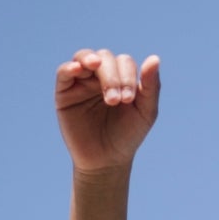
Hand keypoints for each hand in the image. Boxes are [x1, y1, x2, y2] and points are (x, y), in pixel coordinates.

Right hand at [56, 49, 160, 173]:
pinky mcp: (64, 92)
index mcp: (121, 78)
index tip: (128, 100)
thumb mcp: (145, 112)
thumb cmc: (128, 136)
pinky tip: (77, 69)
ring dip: (91, 60)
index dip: (127, 75)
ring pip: (84, 57)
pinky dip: (70, 67)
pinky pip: (64, 71)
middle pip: (105, 58)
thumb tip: (155, 58)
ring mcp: (82, 82)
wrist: (106, 161)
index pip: (124, 62)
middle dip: (112, 76)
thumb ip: (151, 86)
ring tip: (95, 66)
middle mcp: (101, 76)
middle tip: (115, 101)